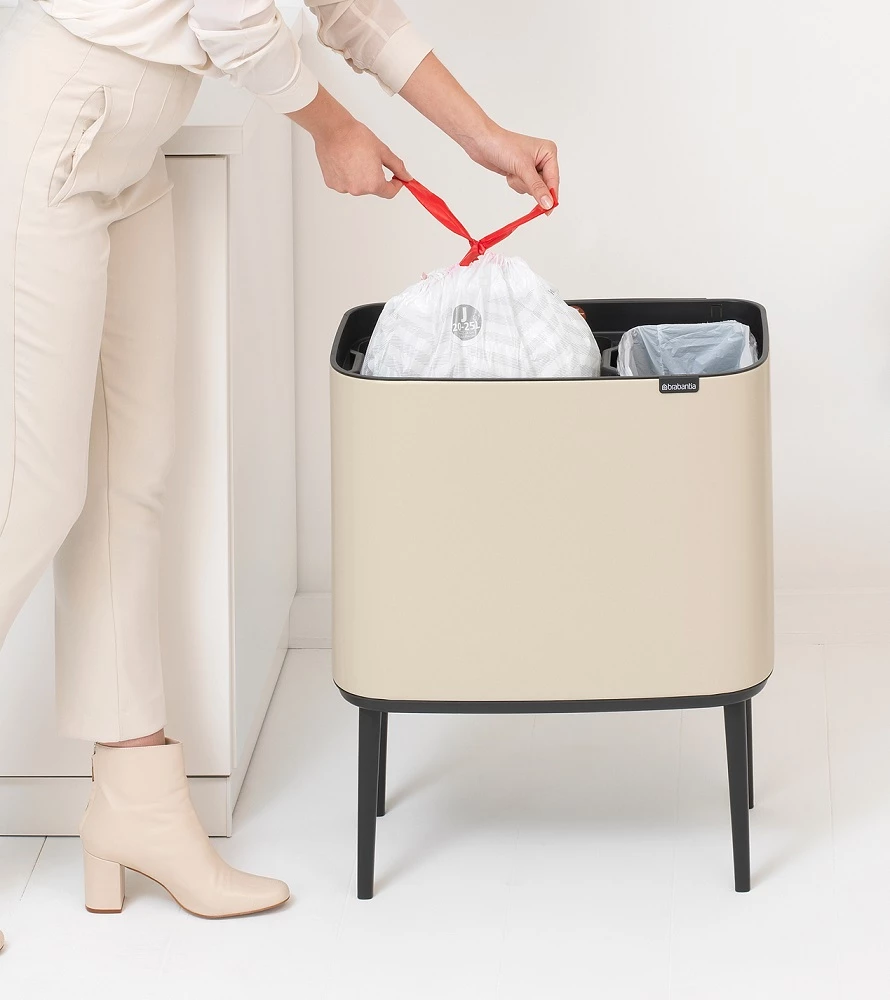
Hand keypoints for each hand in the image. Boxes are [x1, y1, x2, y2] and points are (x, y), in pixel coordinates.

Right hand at [289, 87, 409, 198]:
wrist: (333, 130)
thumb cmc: (356, 137)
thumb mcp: (383, 151)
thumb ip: (397, 167)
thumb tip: (406, 177)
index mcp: (373, 184)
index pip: (389, 193)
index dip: (395, 185)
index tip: (396, 178)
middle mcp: (358, 190)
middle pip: (372, 188)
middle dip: (375, 176)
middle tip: (370, 158)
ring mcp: (343, 188)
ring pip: (358, 185)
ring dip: (359, 176)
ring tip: (355, 157)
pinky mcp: (332, 183)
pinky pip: (344, 182)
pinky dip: (346, 174)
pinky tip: (344, 160)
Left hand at [399, 55, 559, 210]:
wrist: (474, 137)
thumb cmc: (494, 144)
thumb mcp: (519, 167)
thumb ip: (536, 187)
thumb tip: (548, 204)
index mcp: (549, 151)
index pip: (555, 180)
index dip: (549, 194)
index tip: (544, 208)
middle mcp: (543, 155)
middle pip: (545, 186)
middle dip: (529, 186)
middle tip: (515, 176)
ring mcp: (531, 162)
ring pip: (532, 189)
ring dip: (519, 185)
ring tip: (508, 171)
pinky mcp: (519, 168)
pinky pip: (522, 188)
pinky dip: (514, 184)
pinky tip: (505, 173)